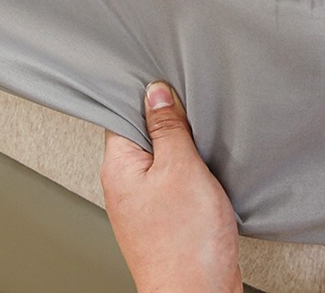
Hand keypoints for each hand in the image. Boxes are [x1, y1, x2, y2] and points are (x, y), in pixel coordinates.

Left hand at [101, 82, 241, 292]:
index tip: (168, 81)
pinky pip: (172, 178)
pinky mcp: (164, 216)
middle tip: (192, 107)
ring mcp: (143, 202)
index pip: (122, 112)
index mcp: (119, 166)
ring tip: (201, 137)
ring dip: (181, 144)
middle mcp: (124, 184)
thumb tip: (157, 93)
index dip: (146, 94)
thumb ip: (168, 127)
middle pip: (142, 133)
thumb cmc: (186, 242)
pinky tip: (204, 166)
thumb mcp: (182, 167)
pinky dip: (189, 167)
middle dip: (168, 119)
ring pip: (160, 156)